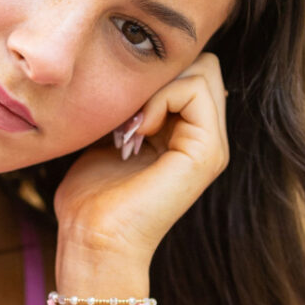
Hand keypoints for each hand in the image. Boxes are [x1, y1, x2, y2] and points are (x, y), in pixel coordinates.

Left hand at [53, 53, 229, 266]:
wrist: (94, 239)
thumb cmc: (92, 196)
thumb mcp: (111, 136)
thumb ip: (130, 106)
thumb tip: (132, 71)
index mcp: (186, 135)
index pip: (189, 69)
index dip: (153, 74)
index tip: (120, 108)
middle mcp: (205, 139)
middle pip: (202, 64)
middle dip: (159, 75)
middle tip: (127, 113)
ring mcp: (212, 146)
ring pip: (204, 70)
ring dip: (157, 86)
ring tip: (131, 125)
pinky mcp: (209, 152)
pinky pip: (195, 90)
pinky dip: (161, 98)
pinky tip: (138, 131)